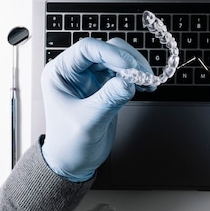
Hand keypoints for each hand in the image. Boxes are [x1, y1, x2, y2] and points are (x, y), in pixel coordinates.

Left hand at [41, 37, 153, 181]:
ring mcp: (92, 77)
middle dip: (128, 61)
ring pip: (119, 59)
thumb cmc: (69, 144)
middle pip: (107, 50)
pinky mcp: (106, 86)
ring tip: (148, 83)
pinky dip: (138, 77)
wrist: (73, 162)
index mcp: (61, 72)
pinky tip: (147, 86)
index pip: (87, 48)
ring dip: (136, 68)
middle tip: (142, 76)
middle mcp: (76, 70)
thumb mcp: (87, 122)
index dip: (109, 53)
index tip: (129, 67)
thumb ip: (107, 100)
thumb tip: (127, 82)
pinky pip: (126, 73)